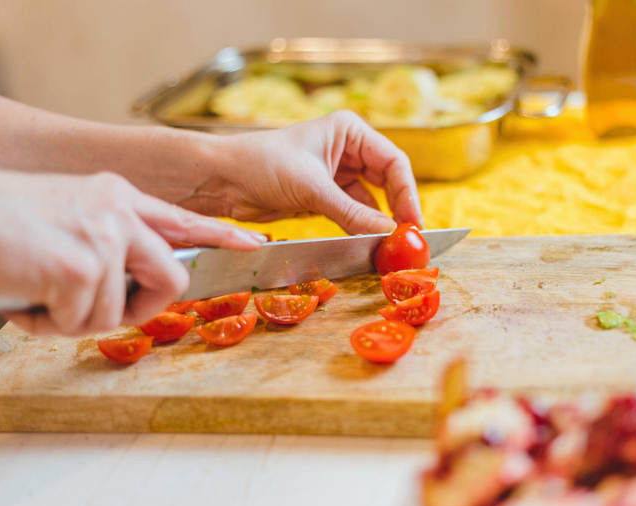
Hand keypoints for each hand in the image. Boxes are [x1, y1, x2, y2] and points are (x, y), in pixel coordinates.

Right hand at [0, 170, 265, 335]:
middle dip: (140, 308)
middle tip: (92, 310)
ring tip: (34, 293)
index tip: (253, 244)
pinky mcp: (81, 265)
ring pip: (117, 310)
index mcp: (114, 196)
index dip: (220, 235)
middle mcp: (116, 210)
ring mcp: (103, 235)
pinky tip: (22, 298)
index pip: (181, 219)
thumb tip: (129, 281)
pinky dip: (46, 324)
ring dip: (71, 318)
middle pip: (172, 275)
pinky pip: (81, 322)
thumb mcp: (64, 218)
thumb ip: (106, 240)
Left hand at [177, 111, 423, 234]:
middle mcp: (346, 149)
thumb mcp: (310, 188)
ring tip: (388, 246)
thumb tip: (388, 233)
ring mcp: (335, 174)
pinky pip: (351, 214)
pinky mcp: (322, 197)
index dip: (408, 192)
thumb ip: (352, 213)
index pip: (393, 161)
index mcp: (348, 131)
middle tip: (408, 238)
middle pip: (387, 181)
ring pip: (370, 201)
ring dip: (377, 223)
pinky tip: (366, 244)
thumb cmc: (260, 164)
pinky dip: (359, 229)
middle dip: (397, 209)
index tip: (414, 222)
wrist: (221, 179)